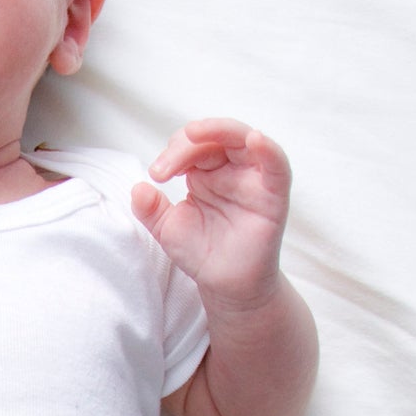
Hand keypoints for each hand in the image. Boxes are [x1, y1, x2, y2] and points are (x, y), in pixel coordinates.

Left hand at [131, 119, 290, 308]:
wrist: (224, 286)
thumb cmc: (202, 252)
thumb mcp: (168, 229)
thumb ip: (150, 209)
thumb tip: (137, 187)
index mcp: (207, 172)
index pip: (192, 147)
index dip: (173, 153)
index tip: (155, 175)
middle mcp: (232, 170)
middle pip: (216, 137)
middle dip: (187, 143)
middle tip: (164, 167)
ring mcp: (254, 180)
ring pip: (245, 140)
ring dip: (221, 130)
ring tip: (194, 132)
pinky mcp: (274, 195)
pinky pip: (277, 166)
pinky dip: (269, 149)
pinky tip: (255, 139)